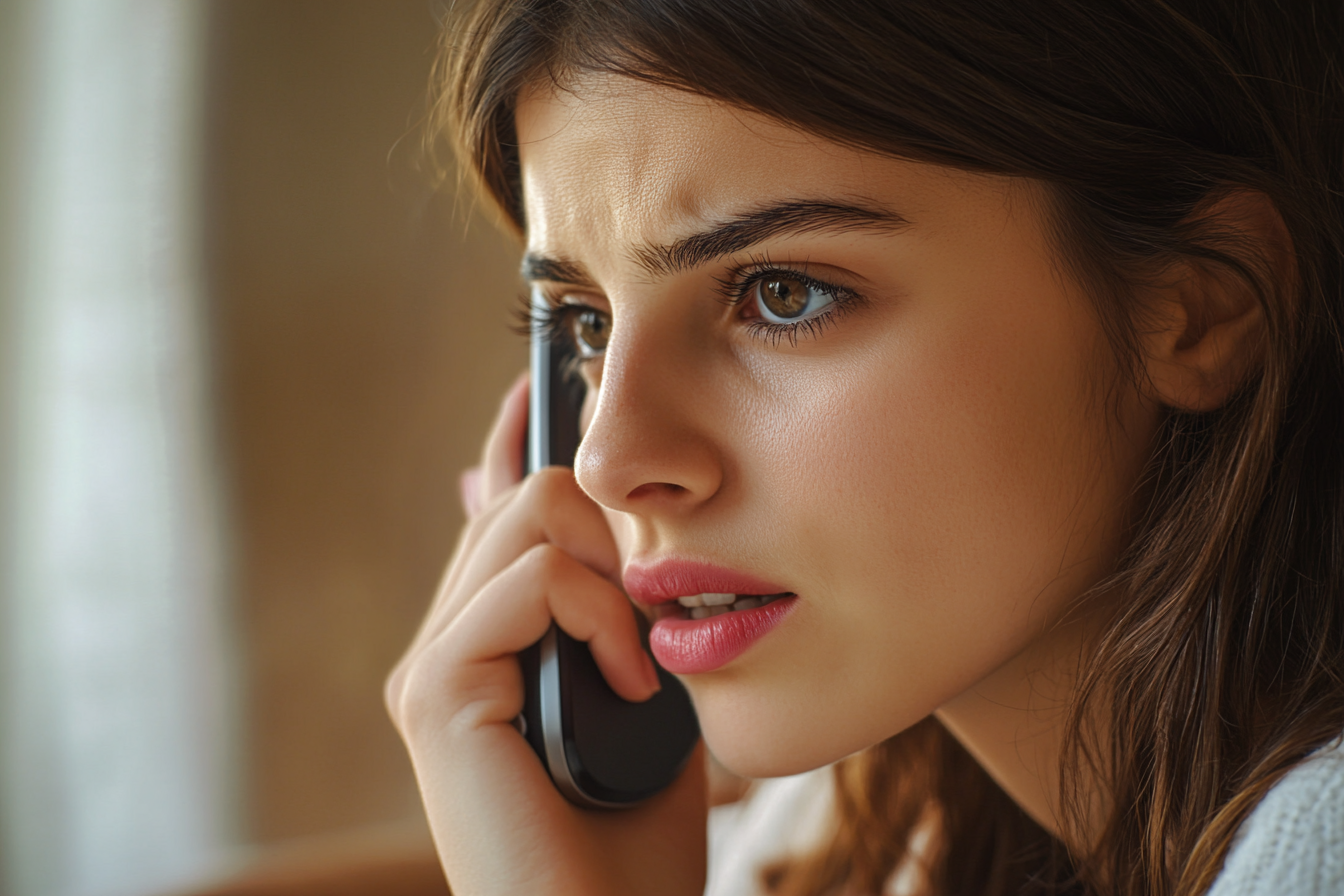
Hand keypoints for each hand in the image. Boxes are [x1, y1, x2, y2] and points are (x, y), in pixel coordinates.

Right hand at [386, 372, 707, 895]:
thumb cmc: (633, 837)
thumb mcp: (635, 696)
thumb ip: (599, 609)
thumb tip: (555, 506)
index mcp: (484, 647)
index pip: (494, 511)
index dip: (522, 439)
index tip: (557, 383)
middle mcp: (445, 648)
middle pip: (522, 497)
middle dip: (603, 524)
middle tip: (647, 616)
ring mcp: (432, 669)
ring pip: (525, 517)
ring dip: (608, 573)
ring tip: (638, 662)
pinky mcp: (438, 693)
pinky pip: (527, 580)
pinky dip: (594, 612)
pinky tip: (627, 678)